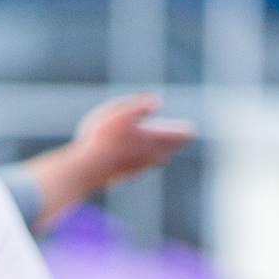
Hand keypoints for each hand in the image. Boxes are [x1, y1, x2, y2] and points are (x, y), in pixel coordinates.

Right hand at [67, 93, 194, 185]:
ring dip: (160, 155)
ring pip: (154, 162)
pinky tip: (137, 163)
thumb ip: (141, 106)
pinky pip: (139, 169)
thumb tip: (156, 102)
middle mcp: (149, 157)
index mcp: (153, 139)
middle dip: (174, 144)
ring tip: (163, 151)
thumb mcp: (122, 111)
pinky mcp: (123, 177)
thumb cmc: (104, 137)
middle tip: (181, 140)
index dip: (183, 131)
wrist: (87, 168)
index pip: (177, 135)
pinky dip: (143, 163)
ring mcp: (137, 169)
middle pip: (167, 150)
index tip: (191, 130)